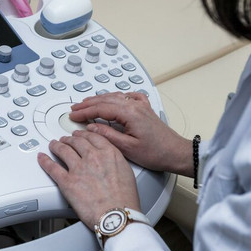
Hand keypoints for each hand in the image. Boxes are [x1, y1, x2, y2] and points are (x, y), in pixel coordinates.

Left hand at [37, 131, 139, 229]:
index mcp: (109, 153)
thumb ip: (115, 161)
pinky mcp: (67, 182)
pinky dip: (45, 161)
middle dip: (70, 139)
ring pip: (63, 150)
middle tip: (67, 139)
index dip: (84, 134)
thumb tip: (108, 161)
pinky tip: (42, 158)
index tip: (81, 134)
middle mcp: (92, 157)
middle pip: (77, 141)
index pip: (93, 137)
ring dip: (57, 145)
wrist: (116, 216)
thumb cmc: (124, 200)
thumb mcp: (126, 172)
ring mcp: (78, 168)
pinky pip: (52, 167)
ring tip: (54, 145)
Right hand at [69, 92, 193, 176]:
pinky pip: (128, 97)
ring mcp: (141, 106)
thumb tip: (91, 127)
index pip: (100, 108)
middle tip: (74, 109)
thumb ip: (107, 135)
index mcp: (130, 113)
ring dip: (99, 99)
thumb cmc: (156, 153)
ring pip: (115, 97)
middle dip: (87, 104)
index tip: (73, 116)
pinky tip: (114, 98)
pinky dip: (117, 96)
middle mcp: (135, 106)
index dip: (84, 112)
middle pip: (105, 100)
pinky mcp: (145, 110)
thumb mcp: (127, 148)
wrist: (176, 153)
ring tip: (86, 103)